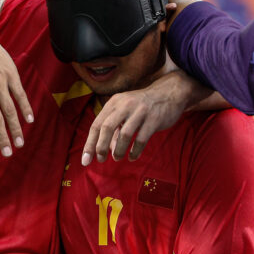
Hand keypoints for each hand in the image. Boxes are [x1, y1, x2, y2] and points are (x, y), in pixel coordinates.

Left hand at [80, 70, 200, 164]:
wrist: (169, 93)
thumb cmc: (141, 107)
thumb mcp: (124, 113)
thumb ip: (114, 130)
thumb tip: (105, 151)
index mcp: (114, 102)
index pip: (97, 125)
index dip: (89, 143)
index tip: (85, 160)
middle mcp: (125, 105)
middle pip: (107, 127)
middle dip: (101, 147)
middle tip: (100, 160)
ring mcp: (140, 111)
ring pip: (125, 134)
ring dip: (119, 150)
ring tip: (117, 158)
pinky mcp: (154, 119)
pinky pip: (141, 139)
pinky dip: (135, 151)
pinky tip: (132, 157)